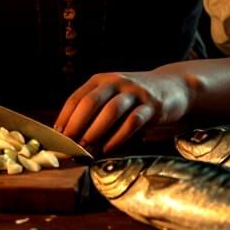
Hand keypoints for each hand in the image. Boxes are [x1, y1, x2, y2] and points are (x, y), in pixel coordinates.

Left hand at [54, 71, 192, 153]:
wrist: (173, 87)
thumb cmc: (135, 98)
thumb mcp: (112, 97)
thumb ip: (95, 113)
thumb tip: (71, 138)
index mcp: (101, 80)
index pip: (77, 98)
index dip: (64, 118)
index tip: (56, 138)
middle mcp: (116, 82)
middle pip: (91, 102)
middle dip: (77, 125)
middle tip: (69, 145)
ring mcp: (135, 92)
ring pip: (111, 111)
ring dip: (96, 131)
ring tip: (86, 149)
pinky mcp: (152, 105)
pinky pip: (133, 122)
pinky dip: (119, 137)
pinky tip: (109, 149)